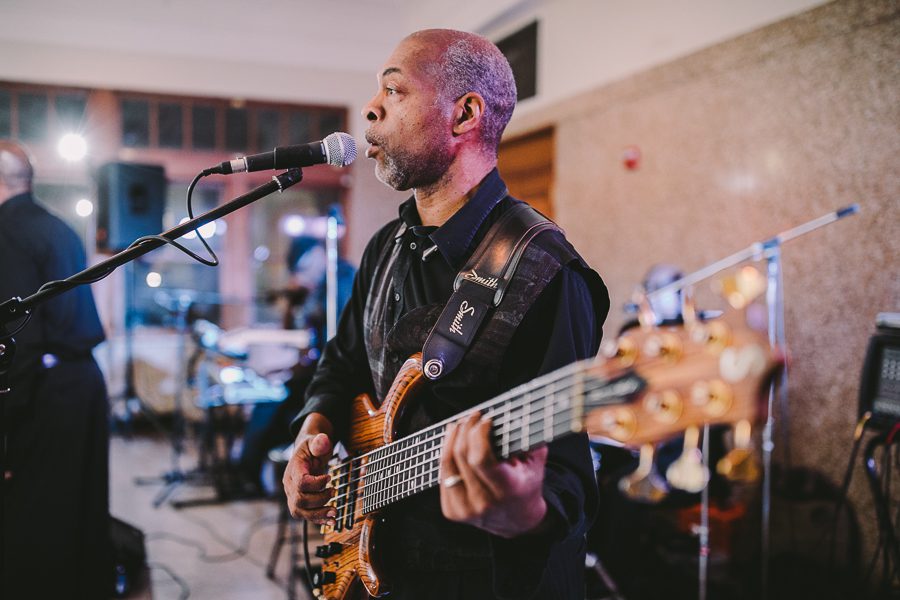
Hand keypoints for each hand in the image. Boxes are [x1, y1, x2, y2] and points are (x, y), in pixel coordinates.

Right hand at [283, 414, 335, 523]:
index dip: (316, 483)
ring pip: (300, 512)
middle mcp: (289, 485)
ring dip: (319, 515)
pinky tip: (331, 521)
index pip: (301, 482)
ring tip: (335, 512)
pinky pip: (305, 516)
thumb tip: (323, 440)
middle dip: (319, 501)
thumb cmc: (312, 448)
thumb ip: (319, 442)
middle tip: (334, 492)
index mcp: (293, 469)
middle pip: (299, 500)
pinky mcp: (299, 503)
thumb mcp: (316, 440)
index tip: (329, 477)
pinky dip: (319, 520)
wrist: (306, 454)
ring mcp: (292, 496)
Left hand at [439, 412, 548, 538]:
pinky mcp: (452, 512)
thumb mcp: (535, 463)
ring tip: (458, 425)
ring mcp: (465, 510)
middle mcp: (484, 503)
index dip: (479, 434)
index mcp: (507, 490)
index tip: (485, 419)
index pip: (482, 458)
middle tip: (472, 416)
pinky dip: (446, 456)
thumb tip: (513, 411)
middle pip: (462, 456)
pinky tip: (452, 443)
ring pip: (447, 465)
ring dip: (450, 439)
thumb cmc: (527, 484)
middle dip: (466, 430)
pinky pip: (443, 475)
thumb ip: (526, 438)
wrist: (518, 521)